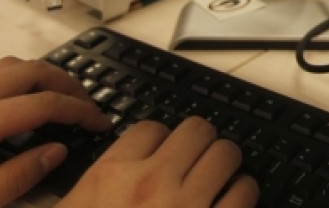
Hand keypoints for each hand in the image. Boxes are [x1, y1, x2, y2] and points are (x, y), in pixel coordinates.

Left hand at [0, 56, 110, 207]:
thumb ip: (13, 180)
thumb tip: (54, 153)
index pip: (42, 103)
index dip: (79, 110)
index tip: (100, 122)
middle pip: (29, 70)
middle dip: (67, 81)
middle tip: (89, 104)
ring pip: (6, 65)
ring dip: (41, 73)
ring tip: (61, 96)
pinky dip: (16, 76)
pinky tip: (18, 100)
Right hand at [59, 116, 258, 206]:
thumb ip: (83, 190)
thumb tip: (102, 172)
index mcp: (112, 177)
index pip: (150, 128)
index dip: (159, 140)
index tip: (162, 152)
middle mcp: (152, 185)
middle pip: (195, 130)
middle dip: (199, 142)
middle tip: (197, 157)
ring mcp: (188, 207)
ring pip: (225, 154)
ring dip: (224, 164)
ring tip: (219, 175)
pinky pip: (245, 192)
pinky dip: (242, 192)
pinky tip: (233, 199)